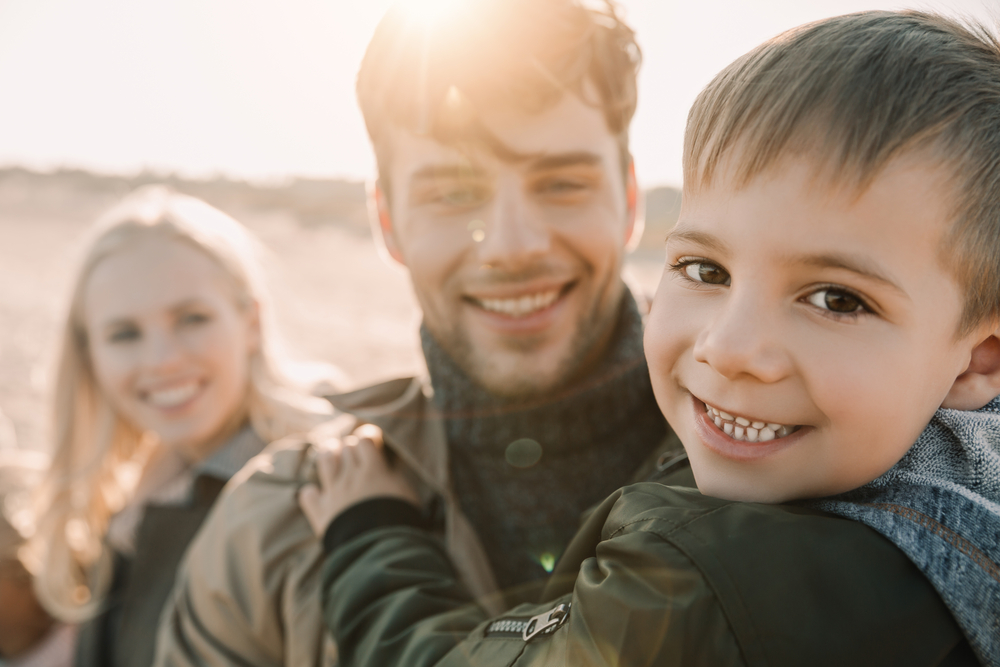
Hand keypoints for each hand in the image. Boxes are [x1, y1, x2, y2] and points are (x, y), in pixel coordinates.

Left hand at [298, 424, 419, 537]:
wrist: (379, 547)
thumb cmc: (399, 519)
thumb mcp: (407, 491)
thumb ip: (396, 473)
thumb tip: (390, 463)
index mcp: (373, 469)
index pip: (365, 439)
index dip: (368, 438)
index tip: (373, 445)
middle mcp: (350, 476)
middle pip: (345, 448)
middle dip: (350, 448)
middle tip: (356, 457)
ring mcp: (333, 492)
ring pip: (324, 460)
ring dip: (328, 456)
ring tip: (333, 460)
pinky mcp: (320, 512)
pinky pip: (307, 495)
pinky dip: (311, 493)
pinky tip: (318, 495)